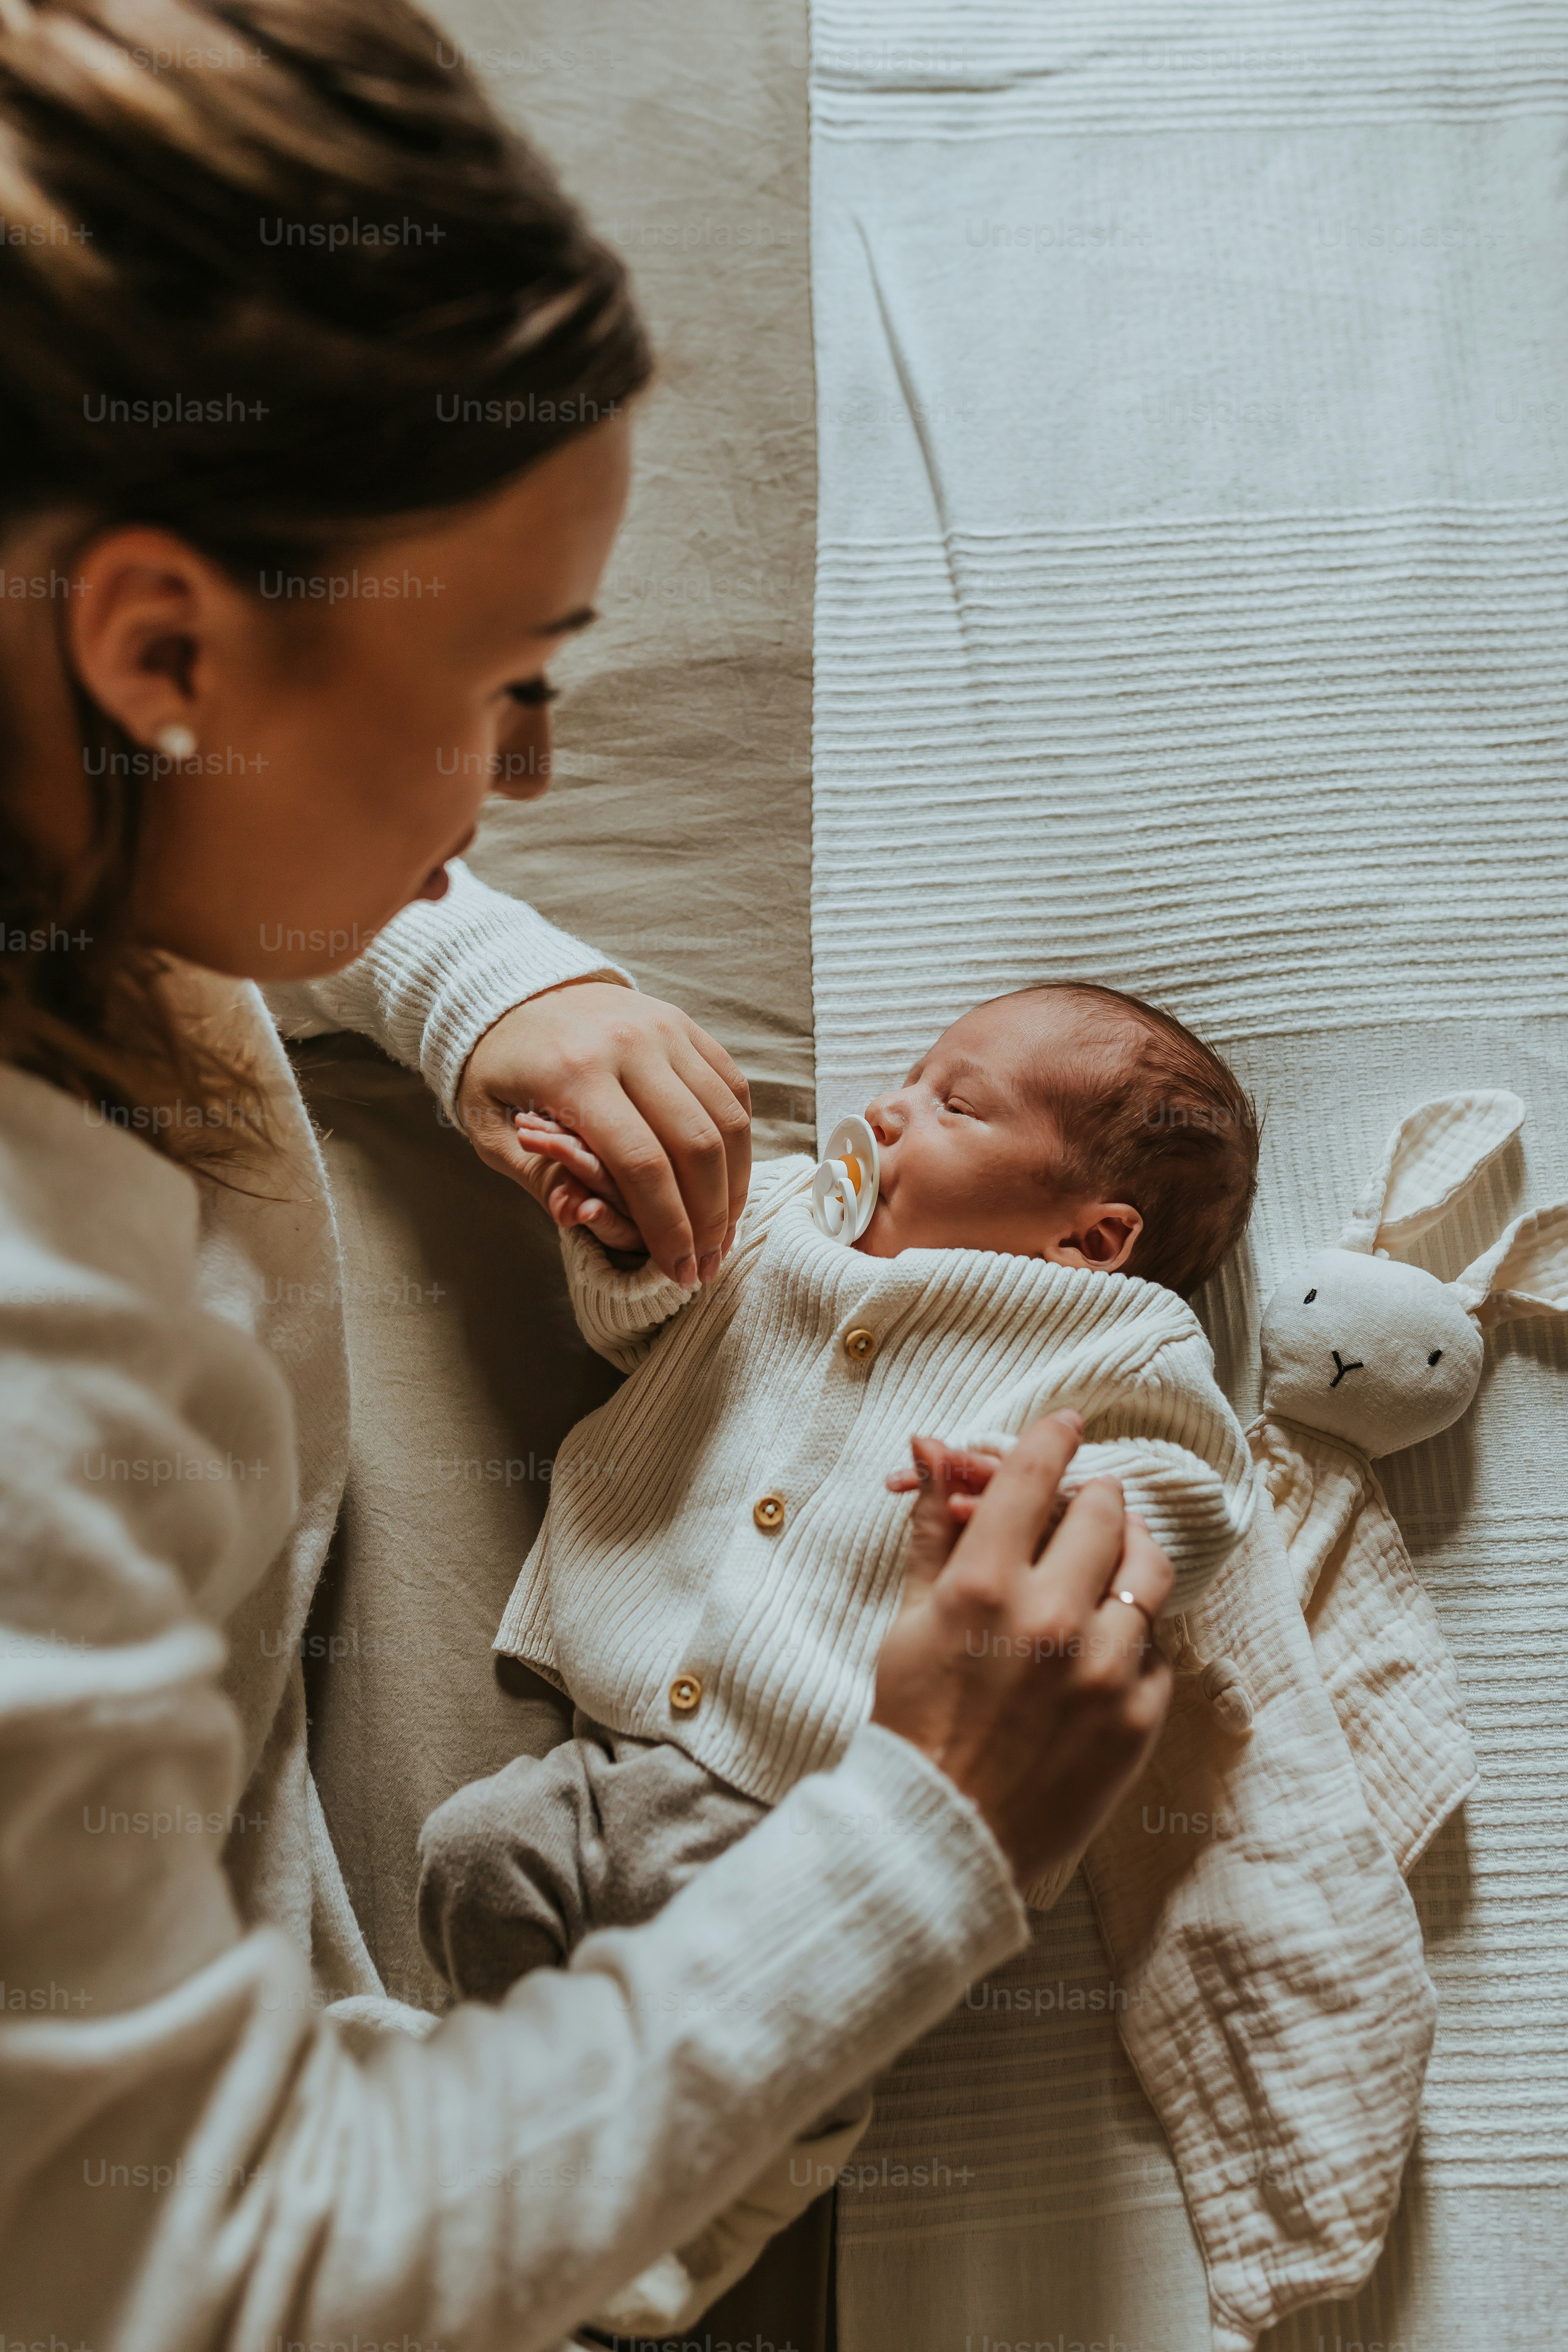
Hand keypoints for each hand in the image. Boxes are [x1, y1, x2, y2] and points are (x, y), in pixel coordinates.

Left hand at [454, 982, 750, 1284]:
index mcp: (575, 1073)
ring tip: (723, 1233)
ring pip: (727, 1118)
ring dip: (733, 1185)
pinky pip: (732, 1088)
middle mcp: (630, 1044)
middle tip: (705, 1265)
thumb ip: (538, 1176)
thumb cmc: (497, 1069)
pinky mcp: (685, 1024)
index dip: (667, 1227)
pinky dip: (738, 1141)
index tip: (676, 1271)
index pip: (641, 1164)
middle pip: (696, 1144)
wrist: (512, 994)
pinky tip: (727, 1181)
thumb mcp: (490, 1128)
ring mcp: (665, 1029)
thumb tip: (577, 1218)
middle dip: (709, 1218)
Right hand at [871, 1413, 1173, 1889]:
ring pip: (1150, 1571)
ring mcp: (1102, 1671)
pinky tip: (1099, 1655)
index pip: (1034, 1475)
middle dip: (1091, 1500)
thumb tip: (935, 1448)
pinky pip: (1157, 1650)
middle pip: (1104, 1512)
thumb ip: (935, 1530)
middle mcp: (1049, 1619)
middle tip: (1080, 1511)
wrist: (943, 1835)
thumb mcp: (910, 1620)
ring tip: (1109, 1565)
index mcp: (983, 1586)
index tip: (1066, 1426)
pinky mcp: (1137, 1719)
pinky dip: (1132, 1642)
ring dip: (1128, 1555)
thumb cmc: (915, 1723)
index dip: (1053, 1438)